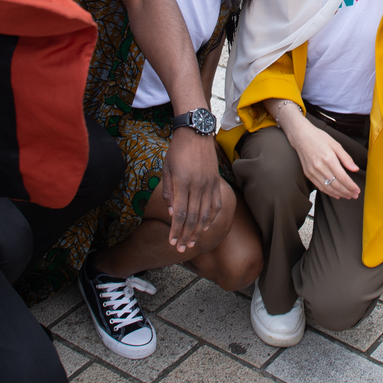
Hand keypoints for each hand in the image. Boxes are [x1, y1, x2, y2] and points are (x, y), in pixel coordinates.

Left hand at [160, 127, 222, 251]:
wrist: (196, 133)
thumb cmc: (177, 150)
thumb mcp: (166, 169)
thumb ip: (168, 192)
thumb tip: (170, 213)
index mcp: (182, 183)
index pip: (179, 214)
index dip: (176, 230)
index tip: (172, 242)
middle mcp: (197, 186)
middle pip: (192, 218)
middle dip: (186, 236)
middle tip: (182, 249)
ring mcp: (209, 185)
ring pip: (205, 214)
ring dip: (199, 231)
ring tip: (193, 243)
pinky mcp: (216, 182)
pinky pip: (216, 204)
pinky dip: (212, 218)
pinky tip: (206, 227)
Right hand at [286, 118, 360, 199]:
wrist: (301, 136)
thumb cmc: (318, 138)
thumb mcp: (335, 144)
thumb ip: (346, 158)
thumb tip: (355, 169)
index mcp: (328, 158)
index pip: (342, 177)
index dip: (351, 186)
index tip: (357, 190)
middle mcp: (320, 167)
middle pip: (336, 185)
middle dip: (347, 192)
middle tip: (355, 195)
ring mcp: (312, 171)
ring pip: (328, 188)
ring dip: (339, 194)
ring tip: (348, 196)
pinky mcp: (308, 174)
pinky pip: (320, 186)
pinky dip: (329, 192)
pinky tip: (336, 194)